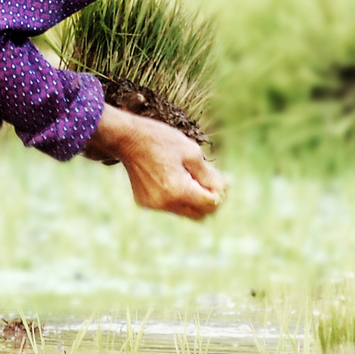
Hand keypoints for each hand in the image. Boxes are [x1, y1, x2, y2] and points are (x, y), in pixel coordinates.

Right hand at [84, 105, 227, 219]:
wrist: (127, 139)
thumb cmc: (161, 140)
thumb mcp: (191, 152)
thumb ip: (209, 176)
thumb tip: (223, 190)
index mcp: (178, 190)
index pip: (211, 204)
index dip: (222, 193)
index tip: (226, 179)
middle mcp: (165, 204)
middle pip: (200, 214)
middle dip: (210, 200)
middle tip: (215, 181)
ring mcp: (154, 205)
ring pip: (185, 212)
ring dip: (195, 199)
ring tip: (194, 176)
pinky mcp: (146, 203)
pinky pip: (171, 207)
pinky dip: (179, 197)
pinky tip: (175, 177)